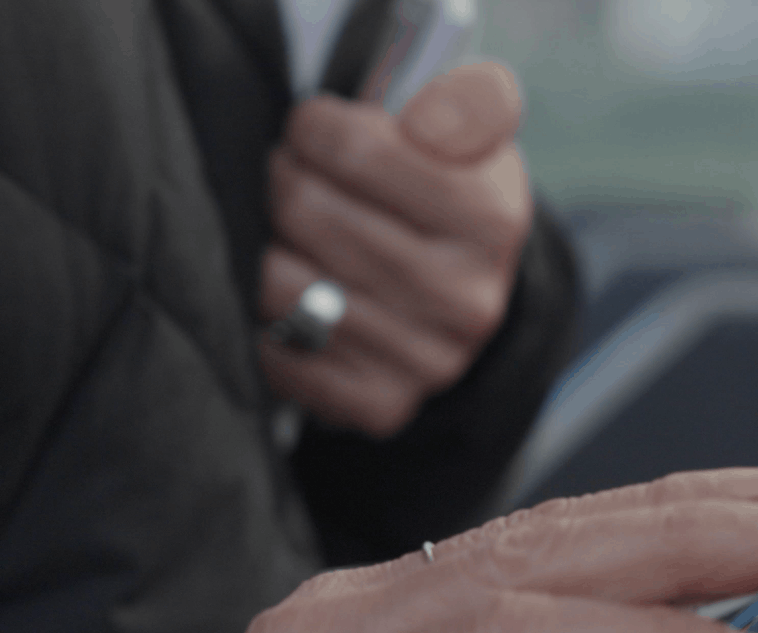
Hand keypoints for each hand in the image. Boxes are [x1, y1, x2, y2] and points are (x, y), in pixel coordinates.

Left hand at [260, 63, 532, 437]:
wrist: (462, 300)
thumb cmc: (442, 198)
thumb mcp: (471, 136)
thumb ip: (467, 102)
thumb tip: (429, 122)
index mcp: (491, 216)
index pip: (356, 149)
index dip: (316, 129)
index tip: (317, 130)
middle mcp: (468, 297)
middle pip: (305, 209)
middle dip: (283, 180)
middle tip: (294, 179)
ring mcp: (427, 361)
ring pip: (280, 282)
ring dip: (266, 248)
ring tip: (291, 235)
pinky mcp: (383, 405)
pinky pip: (278, 351)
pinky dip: (269, 320)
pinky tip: (297, 298)